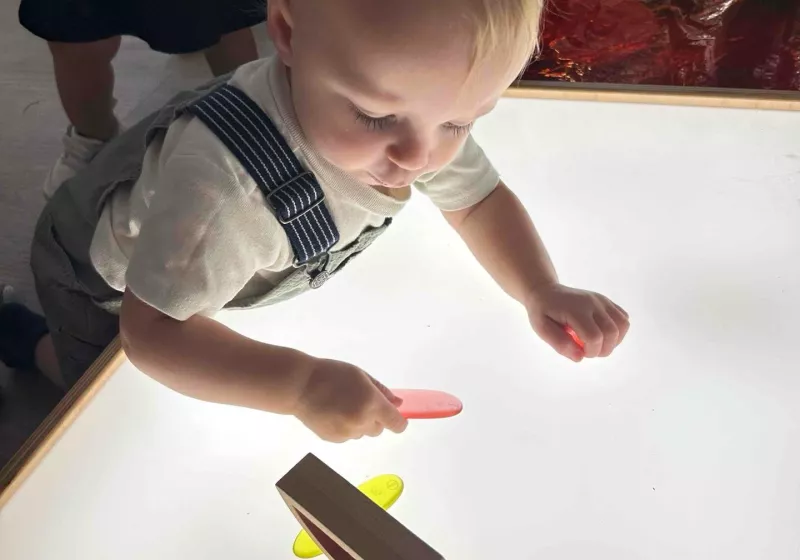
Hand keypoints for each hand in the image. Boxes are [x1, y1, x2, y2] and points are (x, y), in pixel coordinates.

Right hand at [292, 358, 408, 441]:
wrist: (299, 386)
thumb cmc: (331, 374)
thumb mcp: (360, 375)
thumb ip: (381, 391)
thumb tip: (397, 404)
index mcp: (371, 404)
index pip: (396, 423)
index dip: (399, 421)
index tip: (396, 416)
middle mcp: (361, 422)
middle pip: (379, 429)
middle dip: (375, 418)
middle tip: (360, 401)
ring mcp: (347, 433)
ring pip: (362, 433)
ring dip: (359, 423)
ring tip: (342, 405)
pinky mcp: (334, 439)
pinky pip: (348, 436)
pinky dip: (345, 427)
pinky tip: (333, 413)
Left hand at [526, 283, 629, 361]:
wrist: (546, 292)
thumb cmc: (542, 312)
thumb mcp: (542, 329)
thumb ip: (560, 344)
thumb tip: (580, 358)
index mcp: (576, 310)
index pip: (594, 337)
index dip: (591, 352)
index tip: (580, 352)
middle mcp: (593, 303)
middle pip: (612, 332)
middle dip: (603, 350)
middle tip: (587, 350)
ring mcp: (602, 301)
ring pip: (623, 325)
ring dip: (613, 342)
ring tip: (597, 344)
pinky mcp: (607, 302)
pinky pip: (623, 319)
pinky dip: (618, 332)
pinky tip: (602, 335)